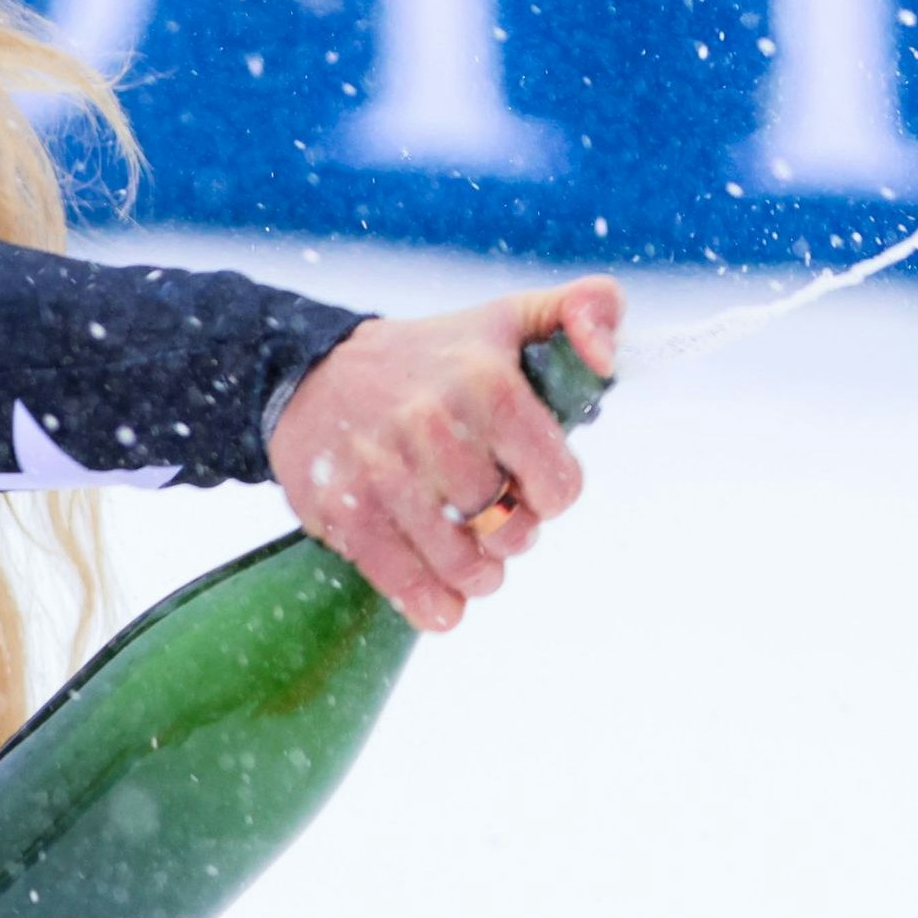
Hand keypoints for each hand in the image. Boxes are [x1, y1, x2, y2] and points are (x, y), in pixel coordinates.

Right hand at [264, 276, 623, 631]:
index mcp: (487, 381)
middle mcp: (433, 422)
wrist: (311, 371)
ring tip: (474, 566)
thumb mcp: (510, 319)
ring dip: (477, 576)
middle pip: (510, 529)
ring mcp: (383, 468)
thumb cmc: (430, 357)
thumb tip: (607, 358)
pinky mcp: (343, 506)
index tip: (531, 487)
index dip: (551, 496)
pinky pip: (401, 579)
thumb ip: (587, 310)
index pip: (558, 483)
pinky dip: (431, 604)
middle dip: (512, 536)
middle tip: (496, 523)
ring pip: (462, 563)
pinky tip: (443, 606)